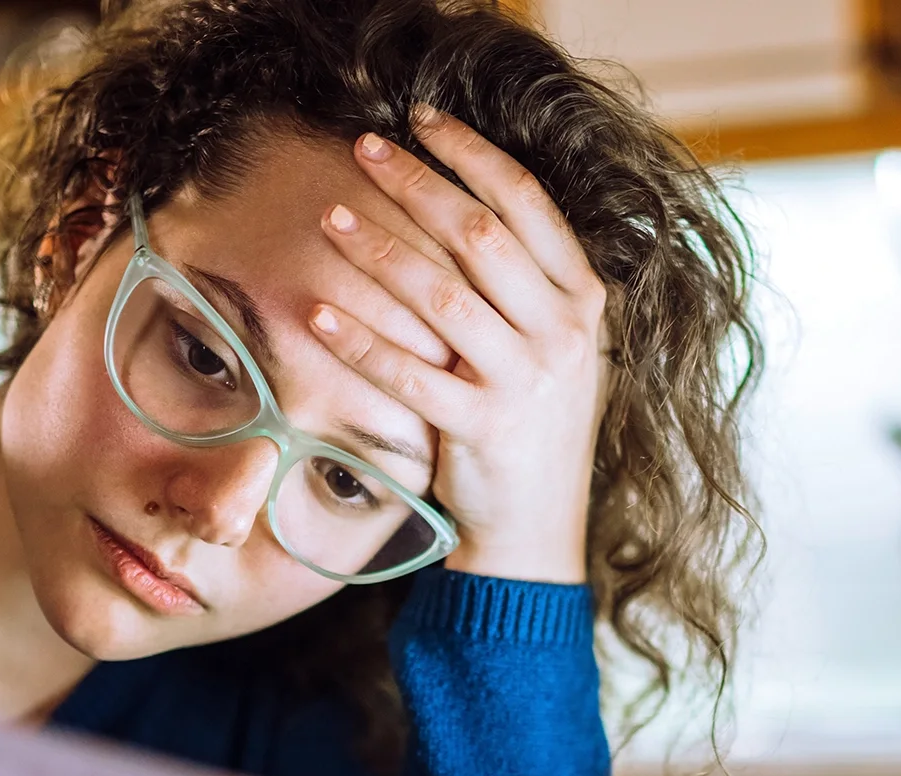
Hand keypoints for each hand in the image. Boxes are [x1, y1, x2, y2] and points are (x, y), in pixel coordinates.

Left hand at [311, 106, 608, 584]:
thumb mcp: (552, 347)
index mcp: (583, 301)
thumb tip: (460, 202)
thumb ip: (524, 284)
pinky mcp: (484, 430)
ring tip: (331, 218)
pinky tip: (317, 313)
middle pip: (480, 235)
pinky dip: (360, 341)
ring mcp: (527, 382)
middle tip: (363, 149)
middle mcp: (563, 334)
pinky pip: (410, 374)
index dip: (471, 154)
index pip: (526, 203)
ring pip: (443, 296)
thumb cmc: (530, 428)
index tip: (421, 120)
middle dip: (417, 183)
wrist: (537, 530)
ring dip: (380, 251)